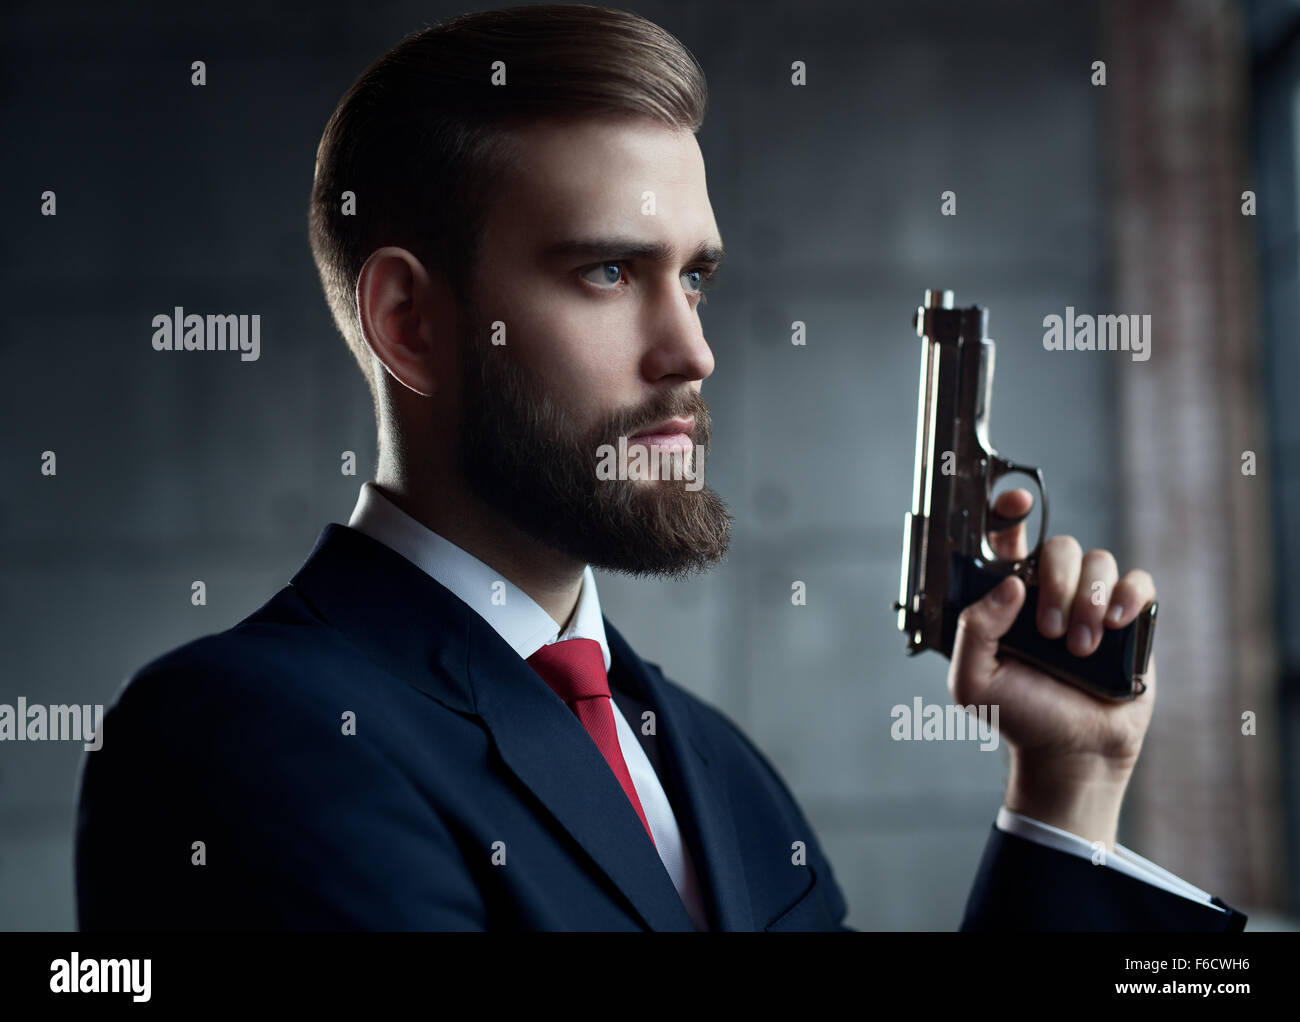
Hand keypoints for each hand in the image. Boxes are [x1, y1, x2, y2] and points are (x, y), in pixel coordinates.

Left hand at [948, 488, 1156, 849]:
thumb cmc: (1018, 714)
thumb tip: (1010, 584)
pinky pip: (1137, 582)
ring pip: (1098, 560)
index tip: (1016, 504)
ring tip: (1081, 650)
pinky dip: (1127, 596)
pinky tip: (1115, 627)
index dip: (1008, 512)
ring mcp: (1090, 601)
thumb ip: (975, 629)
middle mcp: (1048, 590)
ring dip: (1089, 601)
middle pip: (1058, 546)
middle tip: (1050, 632)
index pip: (1006, 537)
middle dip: (1057, 582)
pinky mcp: (1129, 617)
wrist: (1072, 752)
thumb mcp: (973, 681)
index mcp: (1006, 596)